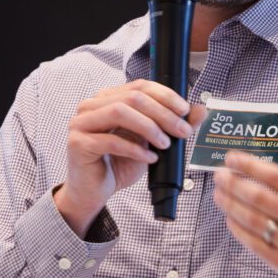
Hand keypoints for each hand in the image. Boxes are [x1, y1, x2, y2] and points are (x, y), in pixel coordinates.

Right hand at [56, 80, 205, 236]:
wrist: (95, 192)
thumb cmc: (119, 164)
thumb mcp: (151, 142)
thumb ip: (172, 124)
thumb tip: (200, 110)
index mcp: (108, 98)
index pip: (139, 86)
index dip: (165, 96)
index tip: (185, 111)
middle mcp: (91, 106)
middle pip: (133, 98)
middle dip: (163, 114)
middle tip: (182, 131)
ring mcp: (81, 123)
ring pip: (120, 112)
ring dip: (149, 127)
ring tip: (166, 144)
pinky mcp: (78, 143)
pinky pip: (111, 141)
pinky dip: (135, 149)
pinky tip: (150, 158)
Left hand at [213, 119, 277, 277]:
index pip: (275, 176)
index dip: (248, 165)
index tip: (231, 158)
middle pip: (258, 197)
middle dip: (233, 183)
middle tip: (218, 175)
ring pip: (252, 221)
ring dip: (230, 205)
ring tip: (218, 194)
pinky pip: (256, 245)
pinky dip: (239, 232)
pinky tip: (230, 220)